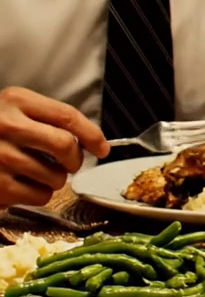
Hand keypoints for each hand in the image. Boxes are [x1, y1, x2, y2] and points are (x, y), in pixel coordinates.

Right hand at [0, 87, 109, 206]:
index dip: (92, 134)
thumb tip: (91, 142)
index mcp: (16, 100)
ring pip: (56, 176)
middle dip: (76, 159)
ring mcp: (0, 156)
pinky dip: (41, 195)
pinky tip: (28, 186)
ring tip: (42, 174)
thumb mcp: (14, 110)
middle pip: (66, 146)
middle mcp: (7, 126)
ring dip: (57, 179)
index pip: (67, 116)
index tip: (102, 147)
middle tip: (70, 164)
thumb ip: (46, 118)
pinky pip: (40, 196)